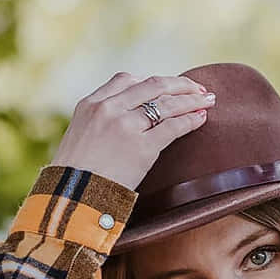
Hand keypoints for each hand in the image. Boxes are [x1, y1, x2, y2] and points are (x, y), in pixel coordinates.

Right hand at [50, 72, 214, 190]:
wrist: (71, 198)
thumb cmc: (75, 176)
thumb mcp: (79, 136)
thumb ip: (99, 122)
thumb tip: (126, 121)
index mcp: (91, 104)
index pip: (126, 80)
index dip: (151, 82)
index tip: (166, 87)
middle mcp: (108, 109)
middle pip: (152, 86)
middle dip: (179, 85)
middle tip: (197, 88)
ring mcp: (126, 126)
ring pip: (166, 104)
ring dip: (191, 99)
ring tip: (207, 100)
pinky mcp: (142, 147)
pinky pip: (173, 127)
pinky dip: (191, 120)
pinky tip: (201, 118)